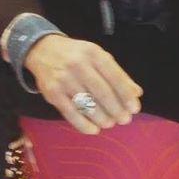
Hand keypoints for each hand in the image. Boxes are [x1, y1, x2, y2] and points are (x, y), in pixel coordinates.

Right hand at [25, 34, 142, 134]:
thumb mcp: (97, 56)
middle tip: (124, 120)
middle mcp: (78, 64)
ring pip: (87, 105)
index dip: (126, 94)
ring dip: (102, 118)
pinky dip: (84, 125)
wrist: (42, 49)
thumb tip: (136, 93)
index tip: (134, 108)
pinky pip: (71, 114)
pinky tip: (93, 129)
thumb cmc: (76, 54)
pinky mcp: (52, 93)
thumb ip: (116, 73)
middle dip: (116, 109)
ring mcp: (63, 79)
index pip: (114, 76)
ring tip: (109, 123)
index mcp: (92, 53)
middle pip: (101, 92)